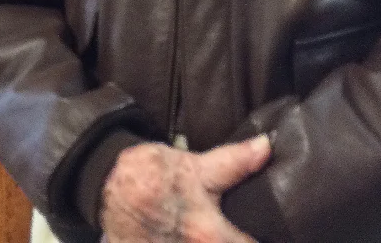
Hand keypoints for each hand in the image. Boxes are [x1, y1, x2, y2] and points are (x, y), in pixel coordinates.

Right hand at [100, 135, 270, 242]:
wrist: (104, 185)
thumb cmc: (151, 174)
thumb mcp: (195, 166)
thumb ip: (235, 162)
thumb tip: (267, 147)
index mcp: (210, 237)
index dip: (268, 238)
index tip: (276, 232)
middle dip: (237, 237)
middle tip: (241, 227)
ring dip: (215, 238)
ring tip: (214, 228)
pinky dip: (190, 242)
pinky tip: (190, 233)